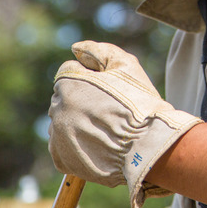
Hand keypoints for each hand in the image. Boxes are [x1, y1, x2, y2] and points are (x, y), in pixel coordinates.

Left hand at [48, 41, 201, 207]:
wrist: (149, 148)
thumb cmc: (140, 104)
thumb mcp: (126, 65)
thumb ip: (98, 51)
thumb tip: (76, 48)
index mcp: (68, 83)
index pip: (70, 71)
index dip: (92, 76)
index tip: (110, 90)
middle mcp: (57, 109)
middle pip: (65, 97)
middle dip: (82, 99)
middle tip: (110, 110)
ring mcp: (57, 136)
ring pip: (64, 121)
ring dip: (78, 122)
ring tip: (106, 129)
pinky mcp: (62, 158)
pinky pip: (63, 146)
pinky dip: (76, 144)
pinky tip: (98, 144)